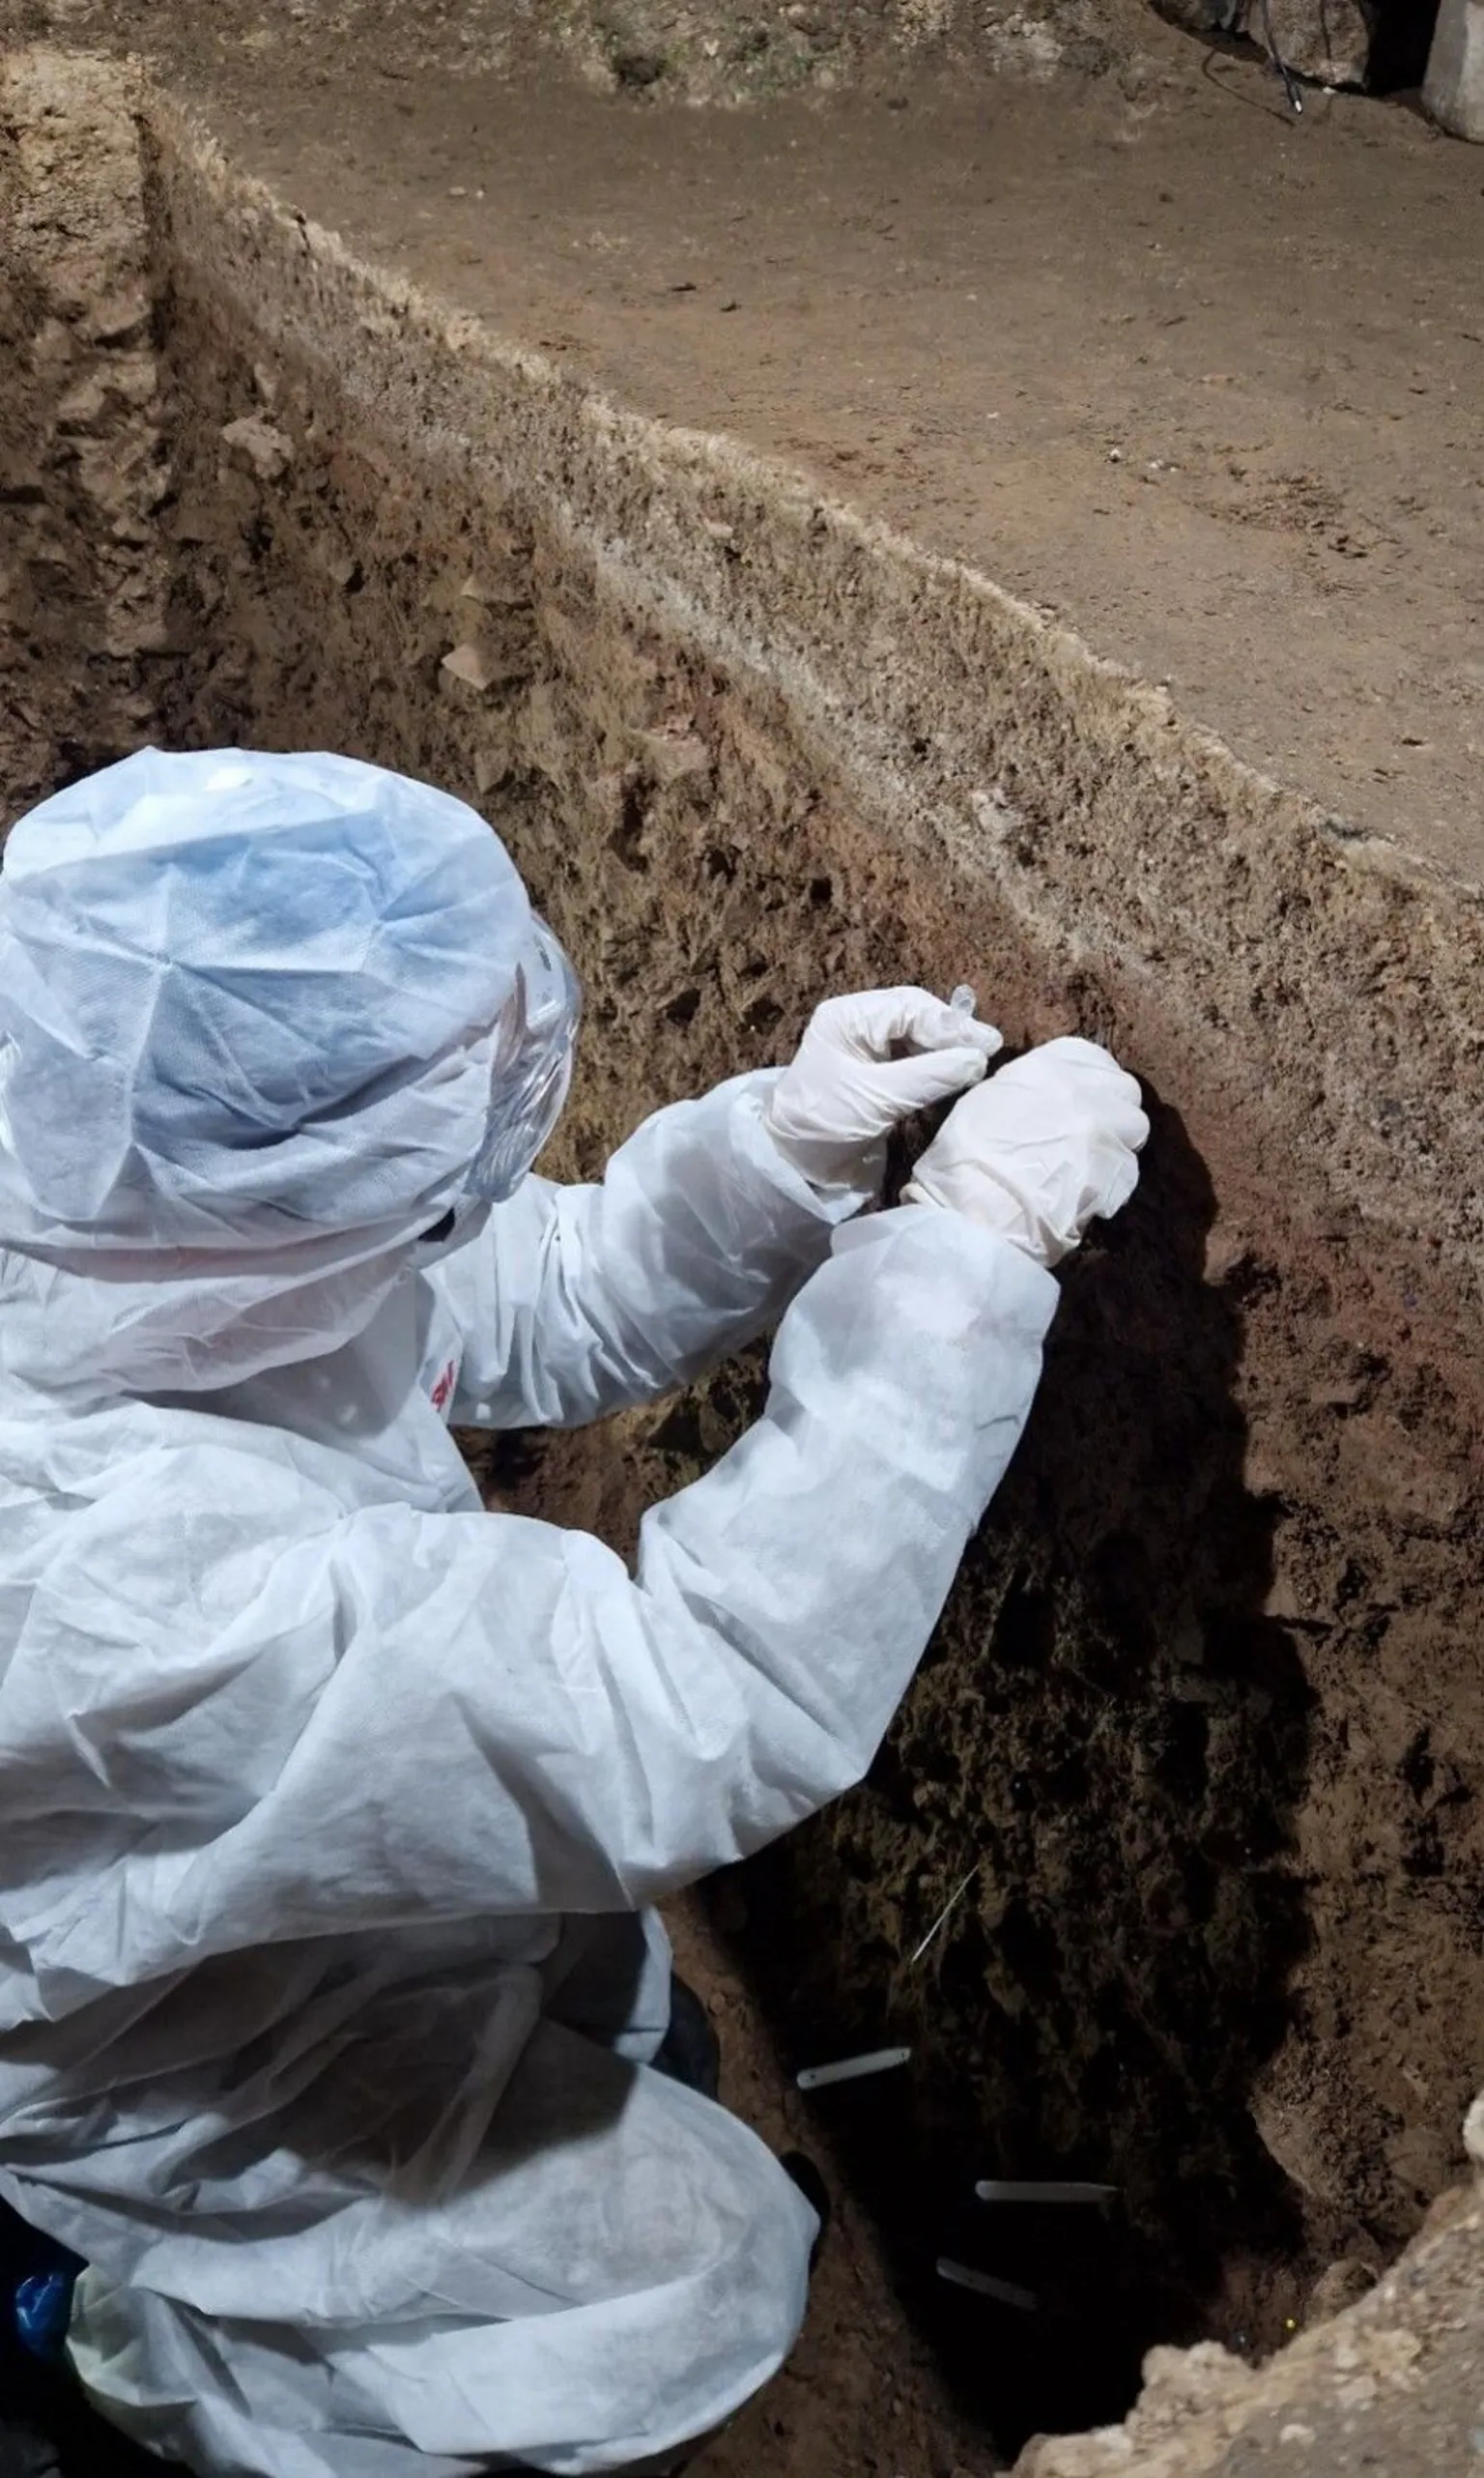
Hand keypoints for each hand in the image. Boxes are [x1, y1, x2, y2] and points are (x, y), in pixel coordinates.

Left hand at [765, 988, 1001, 1192]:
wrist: (793, 1161)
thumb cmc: (823, 1123)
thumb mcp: (876, 1099)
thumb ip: (928, 1077)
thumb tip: (977, 1059)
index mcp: (848, 1017)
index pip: (909, 1008)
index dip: (950, 1025)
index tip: (986, 1044)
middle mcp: (857, 1022)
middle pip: (916, 1014)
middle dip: (951, 1033)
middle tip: (988, 1049)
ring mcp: (866, 1044)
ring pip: (917, 1034)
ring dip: (946, 1048)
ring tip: (976, 1064)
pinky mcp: (875, 1068)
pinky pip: (912, 1055)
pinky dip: (935, 1064)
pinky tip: (955, 1075)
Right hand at [903, 1036, 1147, 1265]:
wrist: (973, 1214)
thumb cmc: (963, 1160)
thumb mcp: (985, 1103)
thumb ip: (1026, 1092)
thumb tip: (1043, 1100)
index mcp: (1045, 1069)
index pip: (1091, 1058)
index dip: (1092, 1079)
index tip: (1085, 1097)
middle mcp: (1082, 1092)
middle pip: (1124, 1089)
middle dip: (1113, 1109)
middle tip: (1093, 1133)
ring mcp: (1103, 1132)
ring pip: (1135, 1129)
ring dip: (1118, 1144)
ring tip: (1093, 1166)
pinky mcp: (1114, 1174)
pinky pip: (1127, 1172)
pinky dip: (1113, 1183)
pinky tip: (1088, 1195)